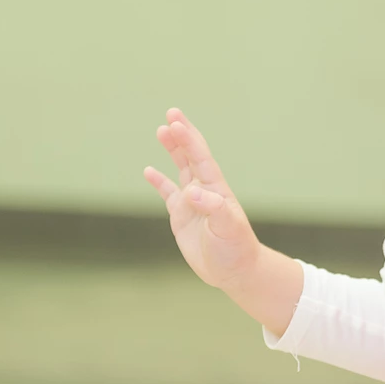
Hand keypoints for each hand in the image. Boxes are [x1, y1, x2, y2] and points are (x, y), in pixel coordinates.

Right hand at [144, 109, 262, 289]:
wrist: (234, 270)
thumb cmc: (235, 248)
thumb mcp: (228, 228)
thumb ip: (213, 208)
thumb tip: (192, 191)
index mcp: (216, 188)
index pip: (200, 157)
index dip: (189, 138)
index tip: (176, 122)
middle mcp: (204, 190)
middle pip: (191, 155)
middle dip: (182, 134)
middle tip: (171, 113)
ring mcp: (192, 201)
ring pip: (180, 168)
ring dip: (173, 150)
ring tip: (162, 130)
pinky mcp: (182, 216)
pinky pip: (168, 193)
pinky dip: (159, 182)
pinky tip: (148, 170)